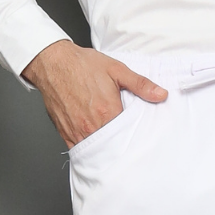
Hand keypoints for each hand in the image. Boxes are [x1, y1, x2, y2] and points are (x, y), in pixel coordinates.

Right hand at [23, 41, 167, 146]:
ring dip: (106, 149)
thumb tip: (161, 94)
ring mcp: (77, 131)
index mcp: (107, 111)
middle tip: (129, 144)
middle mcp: (92, 125)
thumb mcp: (117, 70)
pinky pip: (79, 150)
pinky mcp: (65, 133)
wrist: (53, 63)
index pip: (128, 134)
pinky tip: (97, 147)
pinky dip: (90, 150)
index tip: (140, 137)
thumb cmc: (82, 65)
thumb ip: (141, 84)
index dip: (135, 136)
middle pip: (113, 145)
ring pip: (97, 150)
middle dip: (121, 145)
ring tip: (114, 145)